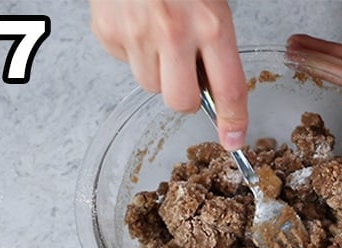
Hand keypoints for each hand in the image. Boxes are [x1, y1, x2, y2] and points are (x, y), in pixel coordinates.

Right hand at [90, 0, 247, 150]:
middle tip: (187, 74)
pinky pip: (124, 63)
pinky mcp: (107, 33)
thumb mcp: (214, 5)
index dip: (233, 121)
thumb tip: (217, 93)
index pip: (229, 89)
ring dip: (158, 71)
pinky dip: (132, 51)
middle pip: (181, 101)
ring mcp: (137, 35)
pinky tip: (138, 24)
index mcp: (212, 25)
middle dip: (186, 96)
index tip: (234, 140)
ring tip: (160, 36)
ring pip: (149, 86)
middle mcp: (175, 33)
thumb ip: (217, 46)